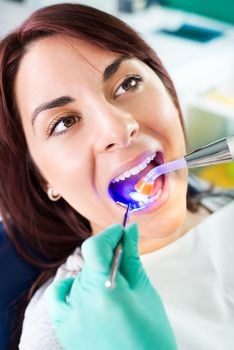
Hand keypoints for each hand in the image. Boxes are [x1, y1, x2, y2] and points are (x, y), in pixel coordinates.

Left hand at [45, 224, 176, 349]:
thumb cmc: (151, 333)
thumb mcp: (144, 290)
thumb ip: (131, 257)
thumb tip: (129, 229)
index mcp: (104, 290)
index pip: (94, 247)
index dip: (108, 235)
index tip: (120, 232)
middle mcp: (82, 301)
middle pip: (89, 261)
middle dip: (108, 255)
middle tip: (125, 263)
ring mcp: (70, 315)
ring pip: (79, 276)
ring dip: (95, 273)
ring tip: (113, 290)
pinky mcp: (64, 327)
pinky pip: (58, 295)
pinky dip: (69, 287)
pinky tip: (82, 290)